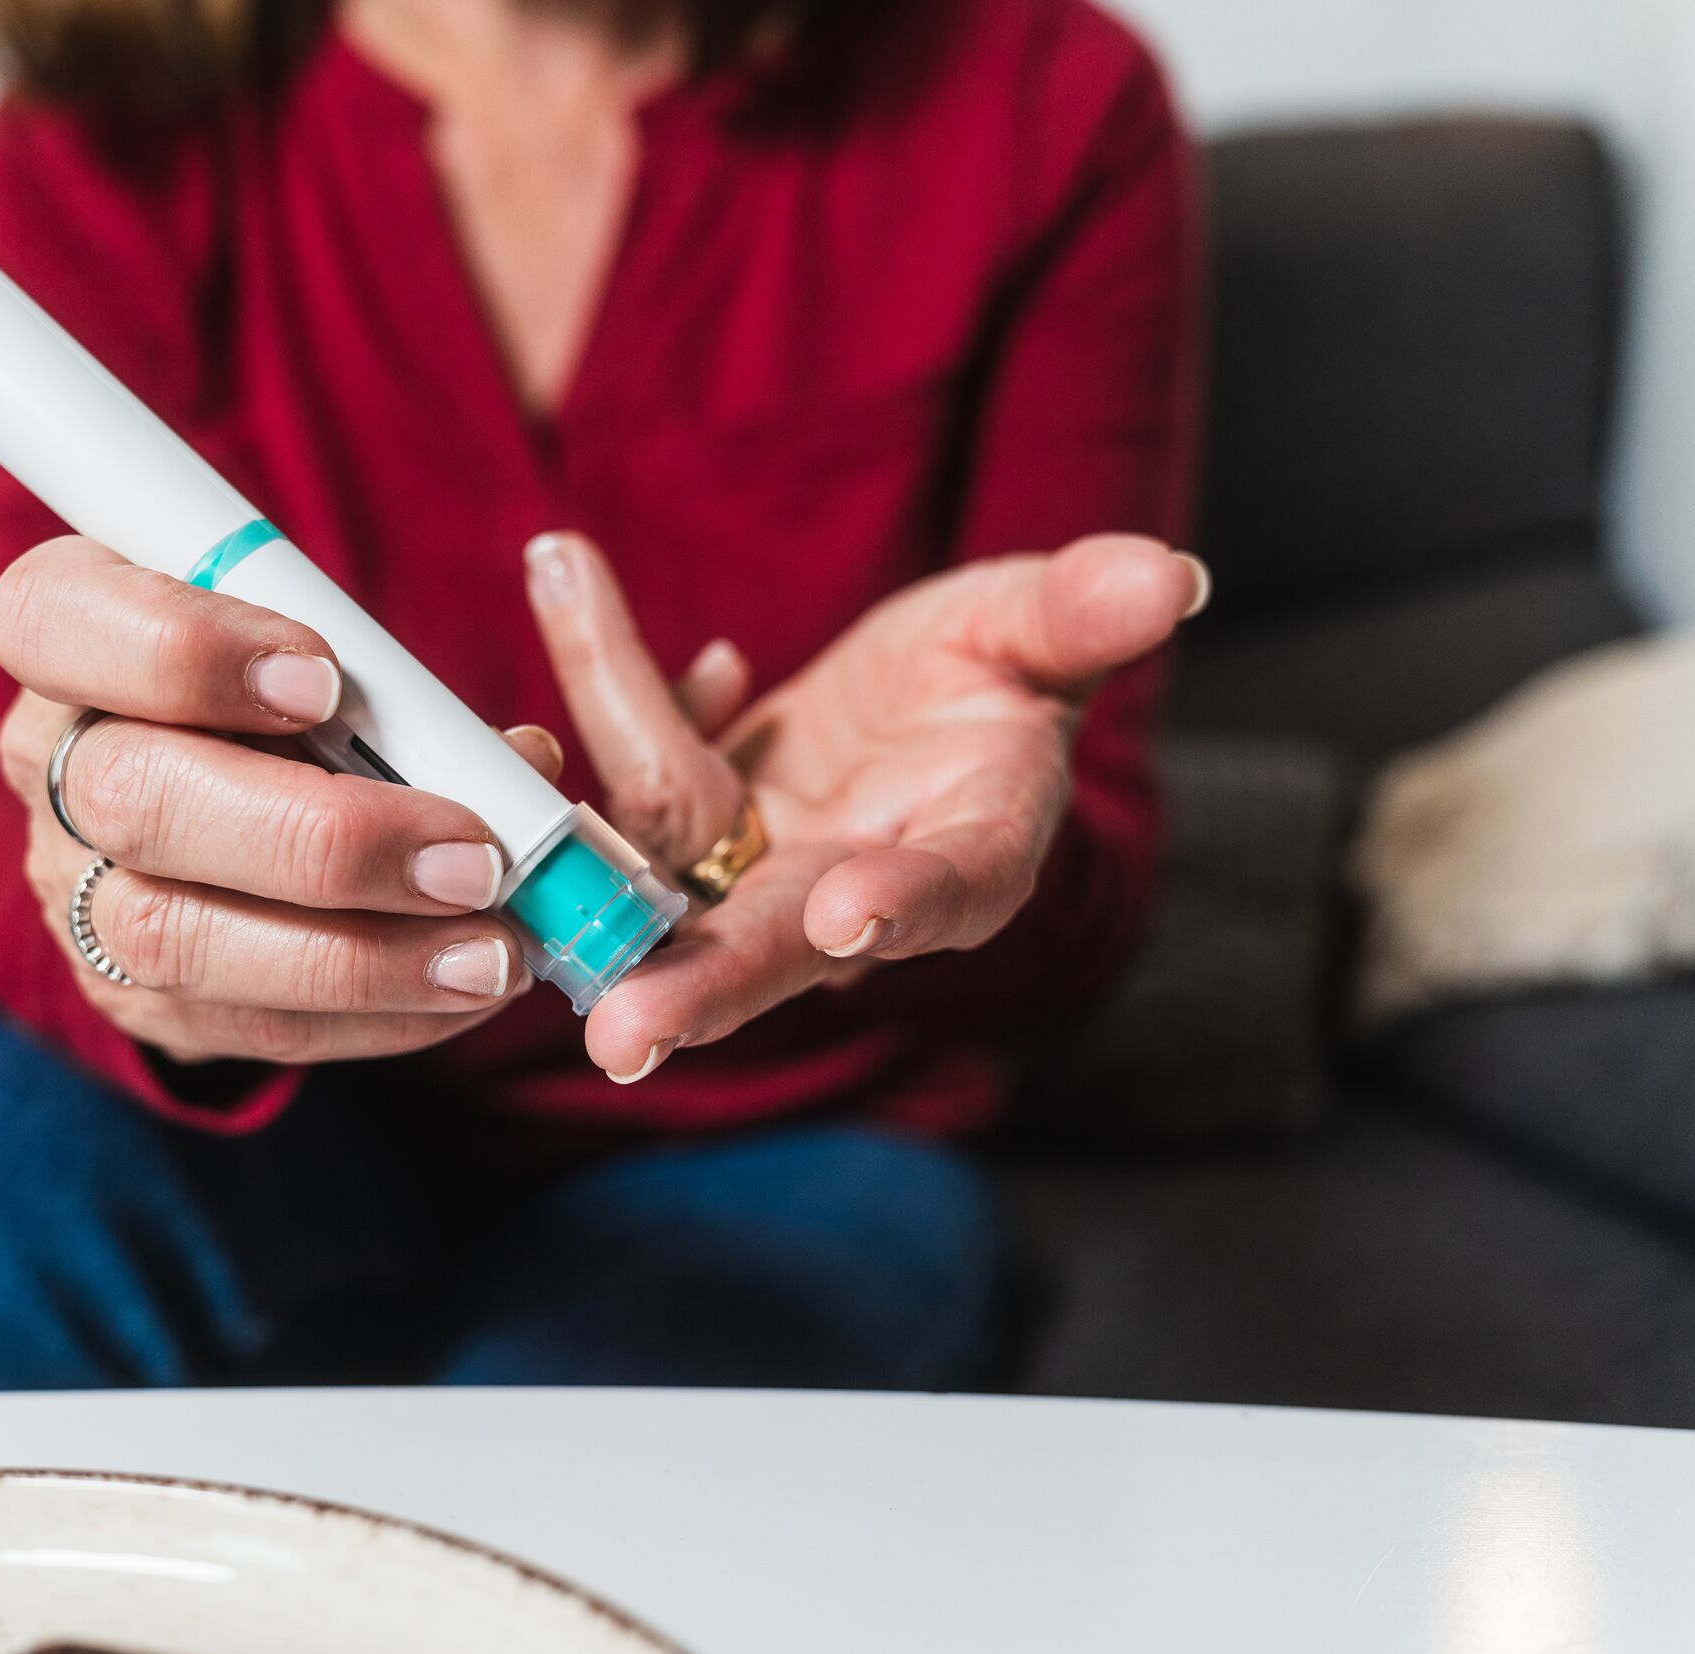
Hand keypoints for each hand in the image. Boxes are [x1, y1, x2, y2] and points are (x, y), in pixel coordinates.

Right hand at [0, 534, 564, 1065]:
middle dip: (321, 836)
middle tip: (471, 856)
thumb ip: (392, 683)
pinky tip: (460, 991)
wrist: (233, 809)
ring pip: (176, 937)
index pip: (54, 619)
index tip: (326, 678)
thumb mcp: (320, 644)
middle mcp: (51, 764)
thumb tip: (519, 765)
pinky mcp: (135, 993)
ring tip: (490, 952)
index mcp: (68, 630)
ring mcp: (77, 890)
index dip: (185, 650)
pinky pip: (240, 1023)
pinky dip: (370, 1015)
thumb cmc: (286, 691)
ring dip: (359, 955)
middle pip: (134, 799)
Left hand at [522, 530, 1207, 1081]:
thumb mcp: (1038, 626)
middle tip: (624, 1035)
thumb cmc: (995, 671)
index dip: (904, 903)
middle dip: (702, 988)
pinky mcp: (689, 835)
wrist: (915, 696)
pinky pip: (628, 774)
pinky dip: (606, 685)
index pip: (948, 890)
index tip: (850, 918)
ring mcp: (757, 871)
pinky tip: (577, 577)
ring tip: (524, 823)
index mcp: (969, 852)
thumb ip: (1082, 612)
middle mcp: (852, 887)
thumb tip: (1170, 577)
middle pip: (775, 948)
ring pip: (667, 876)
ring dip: (594, 857)